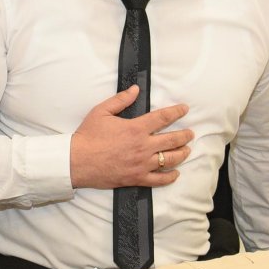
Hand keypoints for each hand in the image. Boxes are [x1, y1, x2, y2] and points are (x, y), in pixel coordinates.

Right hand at [68, 87, 192, 189]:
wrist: (77, 161)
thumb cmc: (88, 136)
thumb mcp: (101, 111)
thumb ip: (120, 100)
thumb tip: (135, 89)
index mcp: (136, 128)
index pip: (163, 118)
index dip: (176, 112)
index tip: (185, 109)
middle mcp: (143, 146)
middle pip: (172, 140)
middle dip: (185, 135)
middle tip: (190, 133)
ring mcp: (142, 164)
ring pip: (170, 159)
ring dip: (182, 154)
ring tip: (187, 150)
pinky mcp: (137, 178)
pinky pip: (159, 180)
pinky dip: (170, 176)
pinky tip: (175, 173)